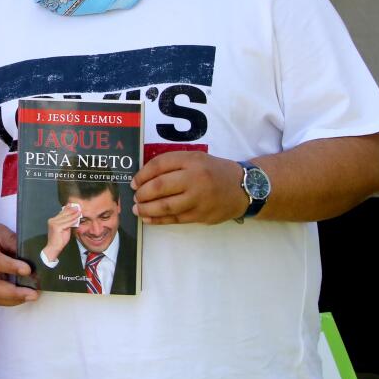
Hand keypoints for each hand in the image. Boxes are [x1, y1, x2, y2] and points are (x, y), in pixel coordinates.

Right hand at [43, 203, 81, 260]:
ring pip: (66, 218)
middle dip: (71, 210)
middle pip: (63, 214)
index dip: (68, 209)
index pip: (61, 213)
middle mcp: (52, 220)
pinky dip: (73, 221)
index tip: (74, 205)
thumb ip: (67, 223)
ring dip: (73, 215)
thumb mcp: (64, 229)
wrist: (54, 247)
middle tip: (78, 207)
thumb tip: (73, 217)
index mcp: (52, 220)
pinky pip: (67, 223)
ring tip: (79, 212)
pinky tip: (77, 219)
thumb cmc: (59, 240)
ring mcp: (53, 223)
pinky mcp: (56, 227)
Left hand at [132, 151, 246, 224]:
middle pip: (159, 186)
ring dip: (146, 208)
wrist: (243, 188)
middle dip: (142, 193)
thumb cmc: (214, 171)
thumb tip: (144, 177)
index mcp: (191, 160)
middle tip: (135, 197)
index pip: (159, 165)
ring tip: (137, 209)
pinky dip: (158, 220)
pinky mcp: (201, 215)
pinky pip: (175, 219)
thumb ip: (173, 164)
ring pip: (165, 206)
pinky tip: (148, 219)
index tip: (134, 182)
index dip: (142, 174)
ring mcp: (199, 199)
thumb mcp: (195, 159)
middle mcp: (195, 178)